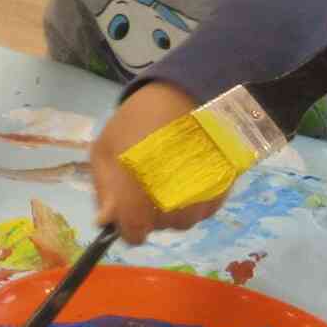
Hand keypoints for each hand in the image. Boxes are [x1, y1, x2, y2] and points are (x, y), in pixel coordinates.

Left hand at [92, 82, 225, 242]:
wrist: (192, 93)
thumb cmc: (140, 119)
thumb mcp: (106, 147)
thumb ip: (104, 188)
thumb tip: (107, 221)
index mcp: (138, 193)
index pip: (135, 234)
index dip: (128, 227)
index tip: (128, 211)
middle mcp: (172, 202)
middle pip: (159, 227)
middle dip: (149, 211)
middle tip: (148, 180)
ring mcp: (200, 198)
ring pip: (183, 220)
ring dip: (173, 207)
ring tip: (169, 176)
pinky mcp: (222, 190)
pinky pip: (204, 209)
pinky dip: (194, 199)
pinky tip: (189, 173)